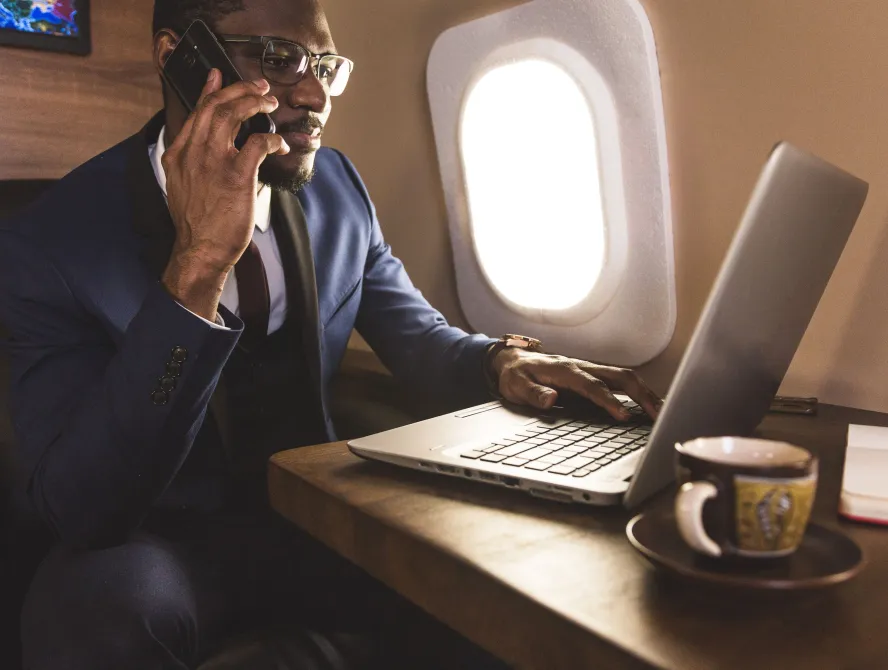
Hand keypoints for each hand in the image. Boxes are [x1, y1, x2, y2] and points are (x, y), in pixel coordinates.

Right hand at [160, 69, 289, 319]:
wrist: (199, 251)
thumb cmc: (197, 225)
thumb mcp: (181, 186)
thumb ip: (191, 163)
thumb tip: (207, 152)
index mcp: (178, 154)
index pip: (196, 112)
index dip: (210, 91)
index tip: (219, 76)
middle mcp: (193, 152)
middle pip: (216, 106)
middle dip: (240, 90)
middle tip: (259, 87)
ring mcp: (214, 162)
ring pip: (234, 115)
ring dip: (255, 103)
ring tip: (270, 103)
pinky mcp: (237, 176)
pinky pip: (259, 143)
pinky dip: (273, 139)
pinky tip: (281, 143)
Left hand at [492, 348, 661, 420]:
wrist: (513, 360)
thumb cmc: (516, 375)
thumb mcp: (516, 386)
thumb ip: (532, 394)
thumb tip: (550, 399)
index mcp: (564, 371)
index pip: (592, 386)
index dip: (608, 401)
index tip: (623, 416)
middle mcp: (581, 367)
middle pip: (619, 376)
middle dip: (641, 394)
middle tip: (658, 415)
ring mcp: (589, 369)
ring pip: (624, 377)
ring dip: (645, 392)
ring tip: (662, 412)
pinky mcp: (593, 374)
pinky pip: (620, 380)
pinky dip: (638, 391)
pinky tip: (648, 404)